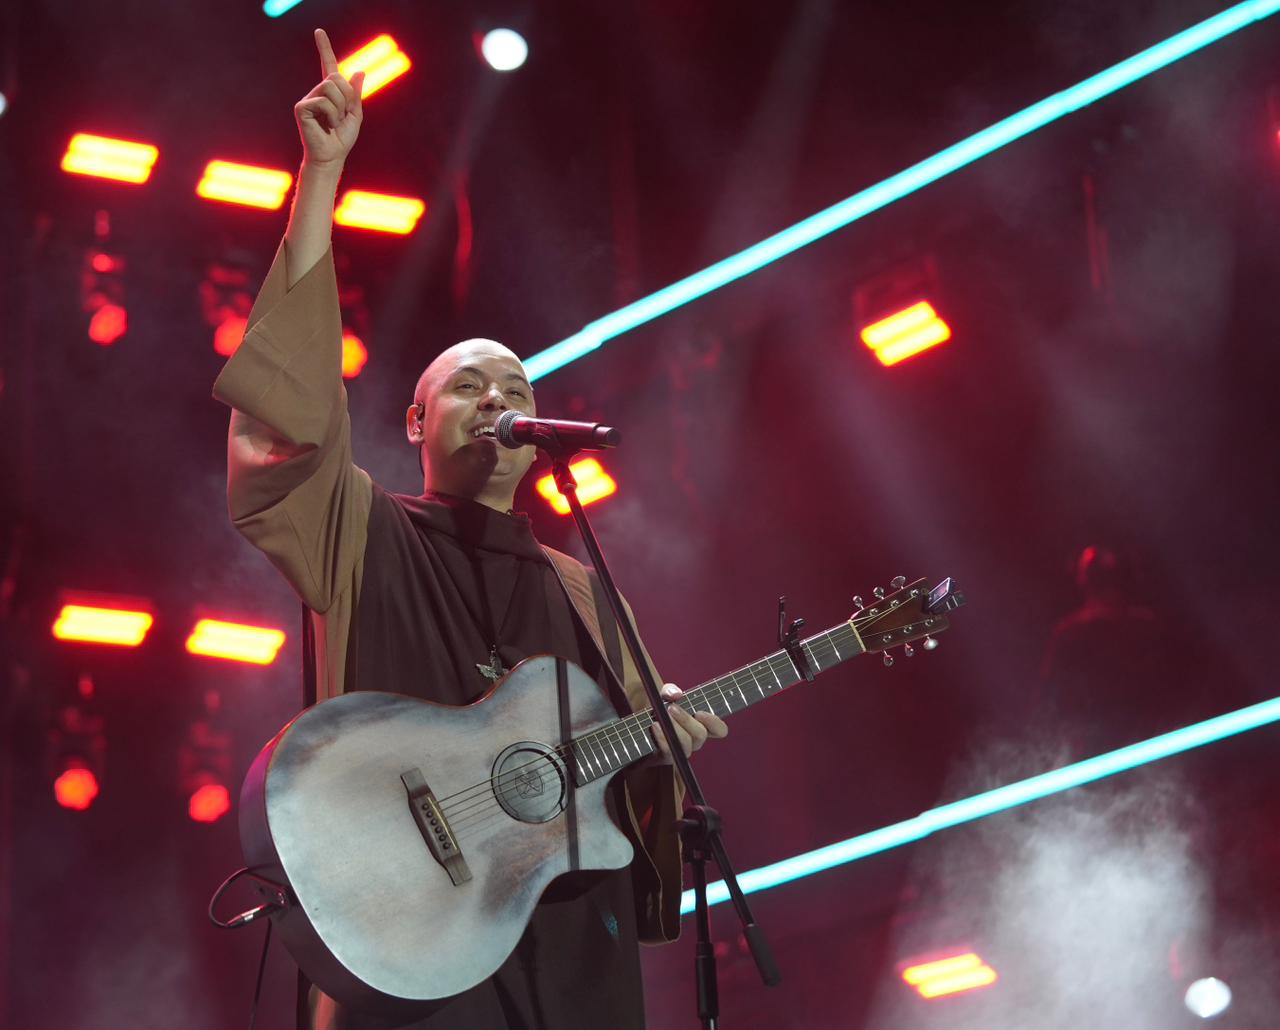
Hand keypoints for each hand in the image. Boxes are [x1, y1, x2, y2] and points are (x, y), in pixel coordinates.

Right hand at [294, 29, 364, 170]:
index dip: (324, 48)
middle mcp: (316, 92)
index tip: (319, 31)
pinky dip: (332, 114)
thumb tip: (359, 71)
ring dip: (340, 107)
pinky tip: (327, 125)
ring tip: (335, 122)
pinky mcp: (301, 107)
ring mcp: (307, 99)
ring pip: (330, 87)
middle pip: (336, 78)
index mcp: (329, 92)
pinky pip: (324, 101)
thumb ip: (355, 94)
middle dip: (347, 97)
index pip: (328, 66)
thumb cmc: (342, 139)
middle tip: (343, 115)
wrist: (332, 157)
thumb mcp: (355, 114)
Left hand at [650, 684, 727, 764]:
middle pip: (700, 735)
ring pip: (686, 744)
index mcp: (700, 725)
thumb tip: (677, 693)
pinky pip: (669, 751)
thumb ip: (669, 690)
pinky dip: (662, 737)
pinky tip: (655, 726)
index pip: (719, 730)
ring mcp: (681, 750)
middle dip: (687, 720)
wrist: (637, 727)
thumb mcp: (662, 696)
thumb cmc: (656, 710)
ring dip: (674, 728)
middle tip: (672, 708)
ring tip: (661, 715)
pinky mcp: (667, 757)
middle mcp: (694, 740)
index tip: (700, 713)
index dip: (715, 723)